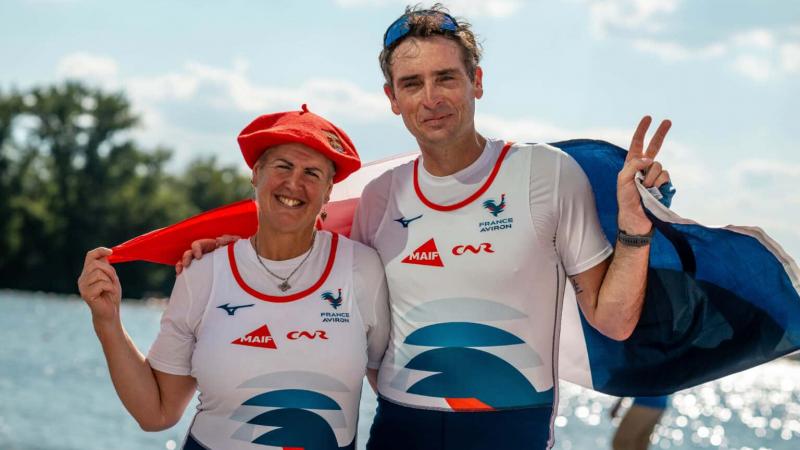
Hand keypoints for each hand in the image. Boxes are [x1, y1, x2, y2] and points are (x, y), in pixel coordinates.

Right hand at [78, 247, 121, 323]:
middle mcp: (82, 279)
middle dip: (109, 271)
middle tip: (113, 281)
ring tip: (110, 289)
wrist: (110, 313)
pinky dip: (110, 288)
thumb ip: (107, 267)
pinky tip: (109, 294)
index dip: (99, 251)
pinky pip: (102, 284)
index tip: (111, 251)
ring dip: (110, 281)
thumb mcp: (111, 278)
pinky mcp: (86, 294)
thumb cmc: (111, 296)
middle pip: (95, 264)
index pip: (90, 256)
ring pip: (98, 273)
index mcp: (87, 273)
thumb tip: (107, 253)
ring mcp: (83, 286)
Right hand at [175, 234, 240, 273]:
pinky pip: (188, 271)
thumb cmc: (235, 253)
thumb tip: (219, 240)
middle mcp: (201, 253)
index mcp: (209, 246)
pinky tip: (179, 276)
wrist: (239, 266)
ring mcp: (199, 263)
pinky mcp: (199, 271)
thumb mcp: (235, 244)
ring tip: (180, 271)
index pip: (197, 245)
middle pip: (189, 253)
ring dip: (181, 264)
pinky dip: (182, 272)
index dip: (196, 249)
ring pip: (185, 261)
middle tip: (187, 264)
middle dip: (186, 257)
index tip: (199, 257)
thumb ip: (230, 240)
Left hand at [617, 116, 671, 234]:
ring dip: (650, 178)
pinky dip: (658, 184)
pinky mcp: (665, 184)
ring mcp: (655, 175)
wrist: (636, 218)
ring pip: (659, 166)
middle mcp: (645, 167)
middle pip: (655, 146)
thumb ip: (633, 166)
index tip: (648, 118)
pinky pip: (665, 177)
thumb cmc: (626, 200)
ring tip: (644, 190)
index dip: (642, 131)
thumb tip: (649, 159)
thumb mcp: (623, 180)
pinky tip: (653, 193)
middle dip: (660, 133)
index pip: (637, 144)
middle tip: (667, 121)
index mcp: (632, 164)